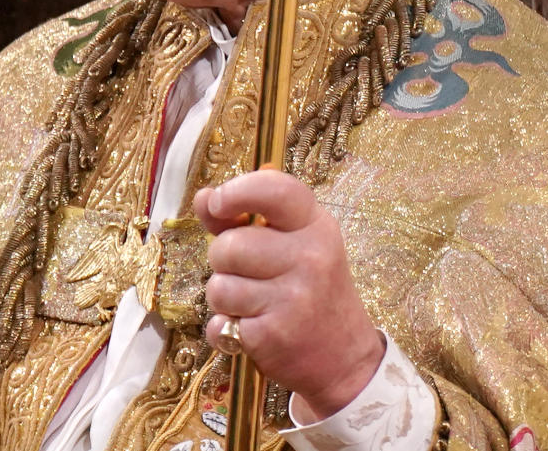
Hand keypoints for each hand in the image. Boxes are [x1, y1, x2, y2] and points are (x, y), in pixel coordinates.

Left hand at [193, 168, 384, 421]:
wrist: (344, 357)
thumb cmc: (311, 290)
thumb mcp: (293, 243)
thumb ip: (245, 218)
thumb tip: (203, 198)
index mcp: (315, 225)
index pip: (272, 189)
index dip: (235, 191)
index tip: (218, 203)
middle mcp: (309, 257)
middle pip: (230, 245)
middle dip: (223, 259)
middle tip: (245, 272)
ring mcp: (293, 298)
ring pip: (219, 286)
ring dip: (223, 297)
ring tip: (250, 303)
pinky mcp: (274, 335)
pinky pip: (219, 323)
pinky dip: (225, 328)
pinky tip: (251, 329)